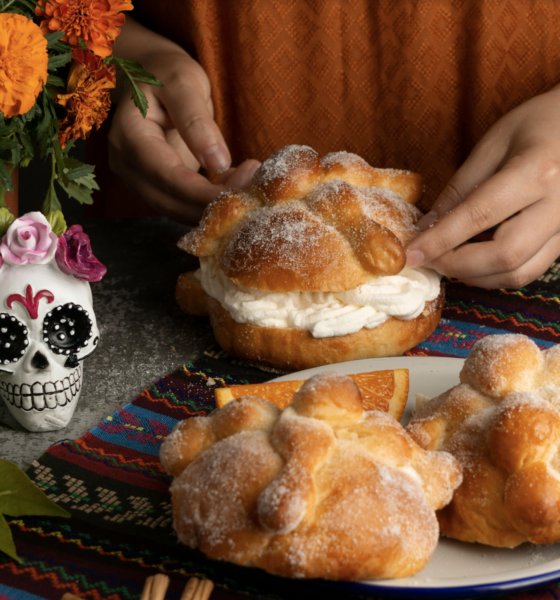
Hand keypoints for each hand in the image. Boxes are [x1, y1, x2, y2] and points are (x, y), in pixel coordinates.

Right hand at [108, 23, 258, 223]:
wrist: (152, 77)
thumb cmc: (167, 74)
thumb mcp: (184, 83)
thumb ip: (197, 120)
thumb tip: (217, 162)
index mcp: (130, 136)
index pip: (167, 177)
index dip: (204, 193)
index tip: (243, 190)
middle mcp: (128, 165)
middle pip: (171, 201)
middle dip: (214, 204)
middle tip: (255, 189)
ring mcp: (140, 179)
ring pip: (177, 210)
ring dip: (214, 208)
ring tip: (249, 185)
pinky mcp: (157, 186)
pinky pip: (183, 204)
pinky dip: (210, 203)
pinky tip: (235, 185)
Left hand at [405, 87, 559, 287]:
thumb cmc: (540, 123)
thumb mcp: (493, 144)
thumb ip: (460, 188)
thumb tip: (428, 228)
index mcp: (537, 171)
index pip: (478, 216)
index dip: (439, 241)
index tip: (411, 254)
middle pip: (504, 256)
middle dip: (457, 265)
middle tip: (429, 260)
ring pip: (519, 273)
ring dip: (475, 276)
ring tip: (448, 261)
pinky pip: (530, 270)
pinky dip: (495, 274)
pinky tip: (474, 262)